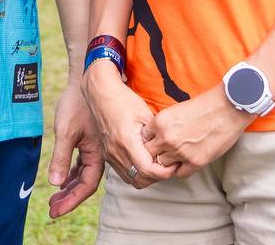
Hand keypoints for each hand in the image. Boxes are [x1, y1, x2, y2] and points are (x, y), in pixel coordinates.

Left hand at [46, 80, 102, 217]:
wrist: (85, 79)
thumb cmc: (76, 104)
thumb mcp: (66, 131)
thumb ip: (61, 157)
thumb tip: (55, 183)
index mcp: (98, 154)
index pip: (86, 186)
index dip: (71, 201)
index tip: (55, 211)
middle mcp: (100, 154)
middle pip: (85, 183)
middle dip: (69, 198)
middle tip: (52, 209)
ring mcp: (95, 148)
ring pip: (83, 174)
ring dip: (70, 187)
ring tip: (55, 198)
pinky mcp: (89, 141)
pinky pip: (82, 164)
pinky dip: (72, 173)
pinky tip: (63, 179)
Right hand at [82, 61, 174, 188]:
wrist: (101, 93)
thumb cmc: (124, 100)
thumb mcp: (145, 114)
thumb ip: (156, 136)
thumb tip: (168, 152)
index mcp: (126, 141)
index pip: (147, 170)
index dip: (164, 172)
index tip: (173, 165)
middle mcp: (115, 152)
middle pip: (140, 180)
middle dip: (157, 177)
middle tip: (168, 166)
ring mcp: (110, 154)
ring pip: (131, 180)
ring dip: (146, 177)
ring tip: (157, 165)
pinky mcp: (107, 155)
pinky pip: (124, 173)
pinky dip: (136, 173)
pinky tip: (144, 162)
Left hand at [140, 86, 251, 179]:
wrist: (227, 108)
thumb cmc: (204, 106)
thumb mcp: (176, 111)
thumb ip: (164, 125)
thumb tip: (157, 137)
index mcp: (160, 122)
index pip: (143, 139)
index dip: (150, 141)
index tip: (156, 142)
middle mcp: (166, 138)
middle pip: (150, 154)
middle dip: (156, 153)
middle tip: (164, 152)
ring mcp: (180, 152)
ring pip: (163, 165)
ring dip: (169, 162)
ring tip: (178, 156)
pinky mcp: (195, 162)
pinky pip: (180, 174)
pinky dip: (182, 169)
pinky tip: (188, 161)